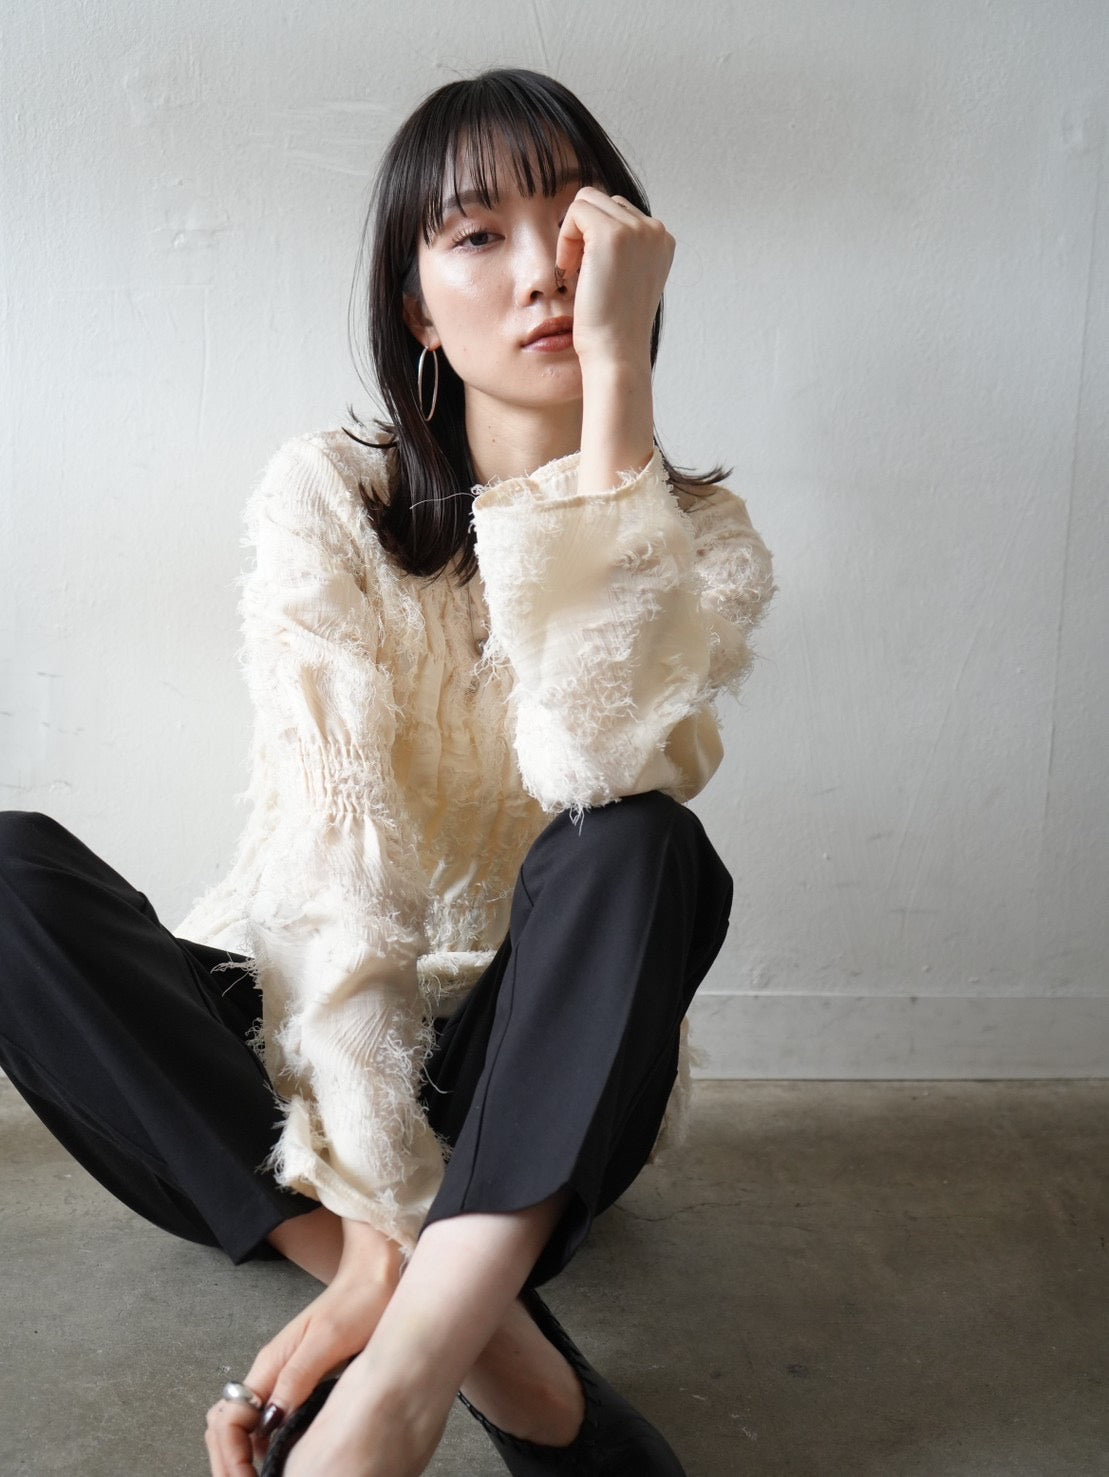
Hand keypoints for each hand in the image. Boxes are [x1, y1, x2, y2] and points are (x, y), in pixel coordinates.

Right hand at [204, 1220, 403, 1476]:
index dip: (231, 1454)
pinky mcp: (302, 1385)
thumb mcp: (328, 1340)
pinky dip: (264, 1449)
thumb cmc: (358, 1301)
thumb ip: (297, 1377)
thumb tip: (270, 1421)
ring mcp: (284, 1381)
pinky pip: (270, 1424)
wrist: (376, 1277)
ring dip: (244, 1458)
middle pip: (227, 1427)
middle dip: (230, 1462)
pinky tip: (280, 1464)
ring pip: (245, 1429)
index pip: (228, 1419)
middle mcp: (270, 1374)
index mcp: (270, 1364)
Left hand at [555, 186, 674, 371]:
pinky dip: (565, 238)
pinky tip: (569, 269)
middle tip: (578, 272)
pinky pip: (576, 211)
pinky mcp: (612, 234)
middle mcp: (655, 230)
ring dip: (573, 234)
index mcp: (662, 241)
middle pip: (604, 202)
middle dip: (584, 233)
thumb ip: (622, 250)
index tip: (592, 274)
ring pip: (588, 201)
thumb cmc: (615, 325)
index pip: (619, 213)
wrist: (617, 352)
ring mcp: (637, 229)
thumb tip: (592, 225)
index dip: (595, 239)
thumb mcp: (627, 279)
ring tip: (574, 270)